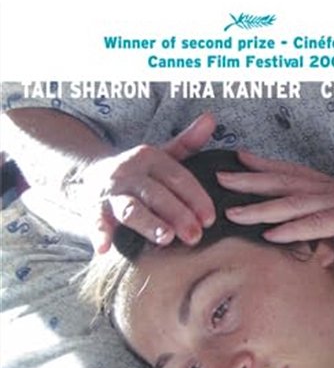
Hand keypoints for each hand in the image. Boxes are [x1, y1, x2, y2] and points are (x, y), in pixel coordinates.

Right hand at [70, 113, 216, 252]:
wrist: (89, 176)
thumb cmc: (137, 173)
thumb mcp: (161, 155)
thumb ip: (187, 143)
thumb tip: (211, 119)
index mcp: (150, 158)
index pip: (178, 177)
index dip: (195, 198)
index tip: (209, 219)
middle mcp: (130, 173)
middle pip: (157, 194)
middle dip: (178, 214)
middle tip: (195, 236)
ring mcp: (111, 192)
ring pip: (131, 208)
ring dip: (149, 223)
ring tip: (166, 237)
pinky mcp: (93, 209)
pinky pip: (96, 221)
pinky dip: (99, 233)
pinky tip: (103, 248)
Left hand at [217, 150, 333, 241]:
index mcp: (332, 184)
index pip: (293, 171)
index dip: (265, 165)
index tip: (239, 157)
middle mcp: (330, 188)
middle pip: (283, 182)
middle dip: (249, 181)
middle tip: (219, 177)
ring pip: (292, 204)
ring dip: (260, 207)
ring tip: (232, 210)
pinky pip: (317, 225)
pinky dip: (293, 230)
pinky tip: (270, 234)